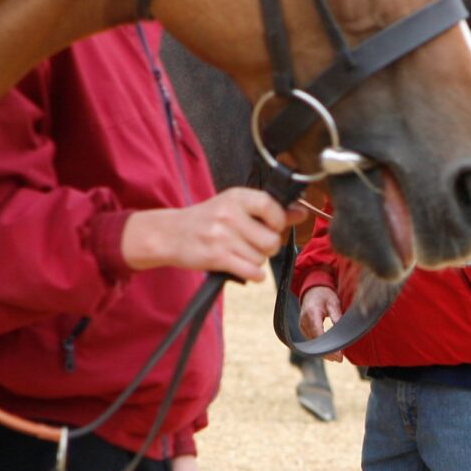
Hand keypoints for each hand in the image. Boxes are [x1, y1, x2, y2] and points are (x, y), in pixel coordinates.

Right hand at [121, 189, 303, 280]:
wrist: (169, 234)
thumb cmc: (206, 220)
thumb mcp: (235, 207)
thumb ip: (269, 210)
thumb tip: (301, 212)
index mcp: (236, 196)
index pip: (272, 206)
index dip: (278, 221)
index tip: (271, 226)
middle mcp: (229, 214)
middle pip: (271, 240)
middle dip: (268, 247)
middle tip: (253, 244)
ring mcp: (222, 236)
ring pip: (261, 258)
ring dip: (256, 260)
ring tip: (240, 253)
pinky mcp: (217, 257)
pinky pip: (252, 271)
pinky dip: (252, 274)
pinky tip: (242, 266)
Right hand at [298, 284, 344, 359]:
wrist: (313, 291)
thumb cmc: (324, 295)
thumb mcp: (333, 302)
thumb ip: (336, 316)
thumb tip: (342, 330)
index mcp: (311, 314)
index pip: (318, 335)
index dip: (328, 346)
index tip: (338, 355)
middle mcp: (304, 322)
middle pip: (314, 342)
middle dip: (326, 352)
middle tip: (339, 360)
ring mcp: (302, 326)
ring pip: (312, 344)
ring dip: (323, 351)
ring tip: (337, 357)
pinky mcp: (303, 329)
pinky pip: (311, 341)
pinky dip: (319, 347)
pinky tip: (330, 351)